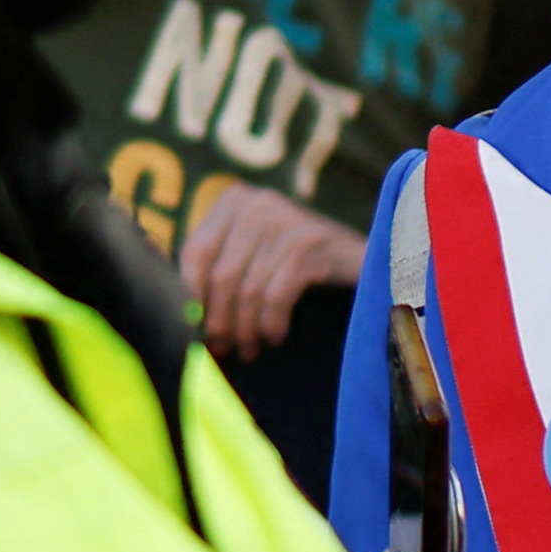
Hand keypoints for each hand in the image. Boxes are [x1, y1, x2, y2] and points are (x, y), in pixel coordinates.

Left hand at [173, 179, 364, 360]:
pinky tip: (274, 337)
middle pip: (221, 275)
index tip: (193, 330)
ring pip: (248, 290)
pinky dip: (271, 323)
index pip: (195, 251)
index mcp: (235, 201)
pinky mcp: (311, 243)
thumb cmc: (298, 265)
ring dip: (245, 329)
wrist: (370, 259)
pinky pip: (276, 296)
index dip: (191, 295)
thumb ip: (218, 271)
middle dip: (219, 321)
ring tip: (249, 350)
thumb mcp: (254, 255)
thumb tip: (180, 313)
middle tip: (223, 350)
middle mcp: (258, 203)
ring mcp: (286, 219)